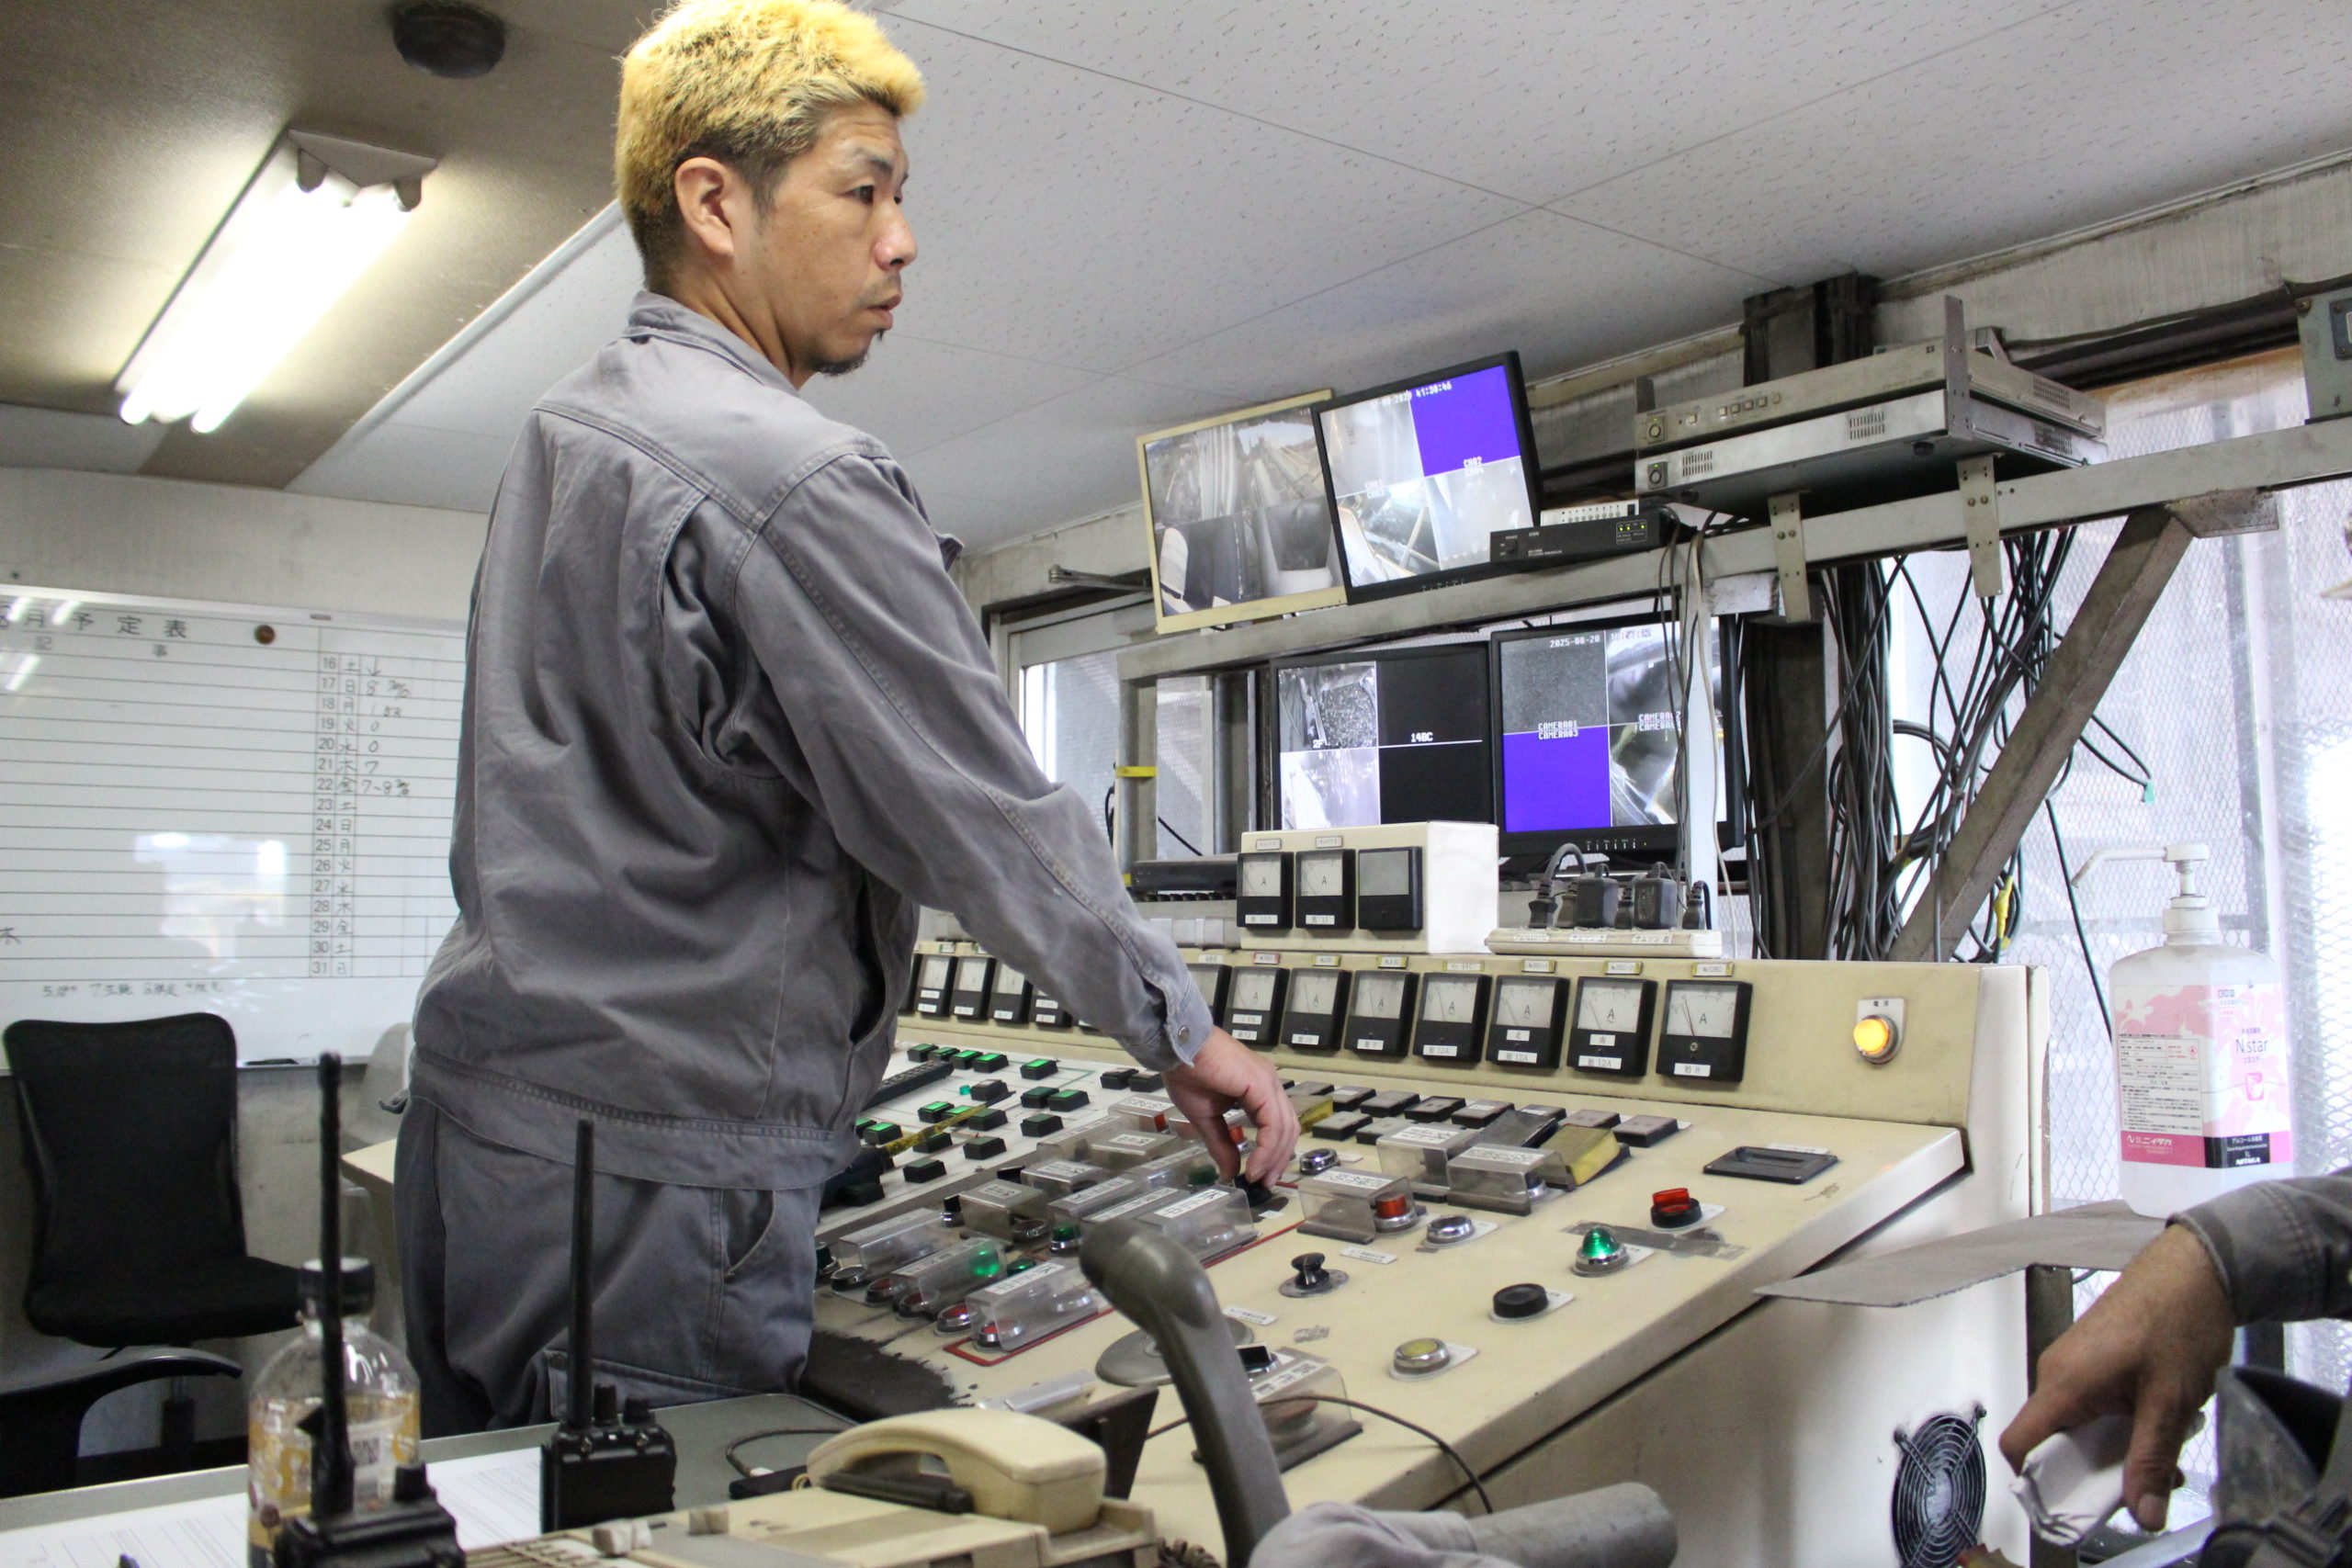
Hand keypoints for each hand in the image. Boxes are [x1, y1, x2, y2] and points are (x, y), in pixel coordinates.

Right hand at [1160, 1029, 1299, 1184]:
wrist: (1176, 1048)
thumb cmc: (1187, 1073)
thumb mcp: (1206, 1117)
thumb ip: (1221, 1144)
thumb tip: (1229, 1172)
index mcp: (1259, 1089)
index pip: (1278, 1125)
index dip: (1273, 1153)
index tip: (1260, 1176)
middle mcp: (1269, 1084)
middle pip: (1288, 1129)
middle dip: (1278, 1159)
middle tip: (1264, 1182)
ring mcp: (1268, 1082)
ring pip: (1284, 1128)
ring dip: (1273, 1158)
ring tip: (1256, 1176)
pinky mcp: (1262, 1085)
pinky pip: (1273, 1124)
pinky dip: (1266, 1148)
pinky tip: (1253, 1164)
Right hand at [1999, 1224, 2235, 1530]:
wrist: (2195, 1268)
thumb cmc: (2176, 1321)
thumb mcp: (2169, 1403)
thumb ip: (2150, 1460)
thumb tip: (2143, 1515)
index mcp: (2063, 1384)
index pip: (2019, 1442)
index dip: (2037, 1481)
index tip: (2074, 1506)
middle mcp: (2057, 1373)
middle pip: (2053, 1441)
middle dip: (2096, 1470)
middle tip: (2146, 1479)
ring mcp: (2073, 1364)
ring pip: (2078, 1425)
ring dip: (2115, 1447)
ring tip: (2164, 1446)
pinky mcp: (2091, 1359)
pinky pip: (2091, 1405)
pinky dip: (2120, 1423)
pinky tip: (2159, 1419)